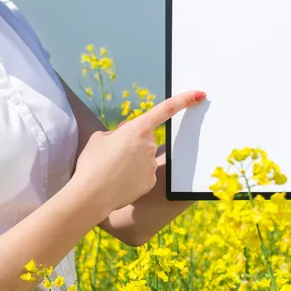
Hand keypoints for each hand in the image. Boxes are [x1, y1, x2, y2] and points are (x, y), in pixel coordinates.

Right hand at [71, 89, 206, 215]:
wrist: (91, 195)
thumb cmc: (92, 163)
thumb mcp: (99, 138)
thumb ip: (117, 132)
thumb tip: (125, 132)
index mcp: (137, 129)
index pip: (165, 109)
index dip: (184, 100)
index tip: (200, 94)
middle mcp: (149, 145)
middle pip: (145, 138)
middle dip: (132, 142)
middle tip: (112, 154)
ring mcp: (152, 165)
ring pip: (143, 157)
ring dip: (131, 160)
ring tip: (111, 170)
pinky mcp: (151, 181)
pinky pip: (143, 173)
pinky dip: (133, 176)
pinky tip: (118, 181)